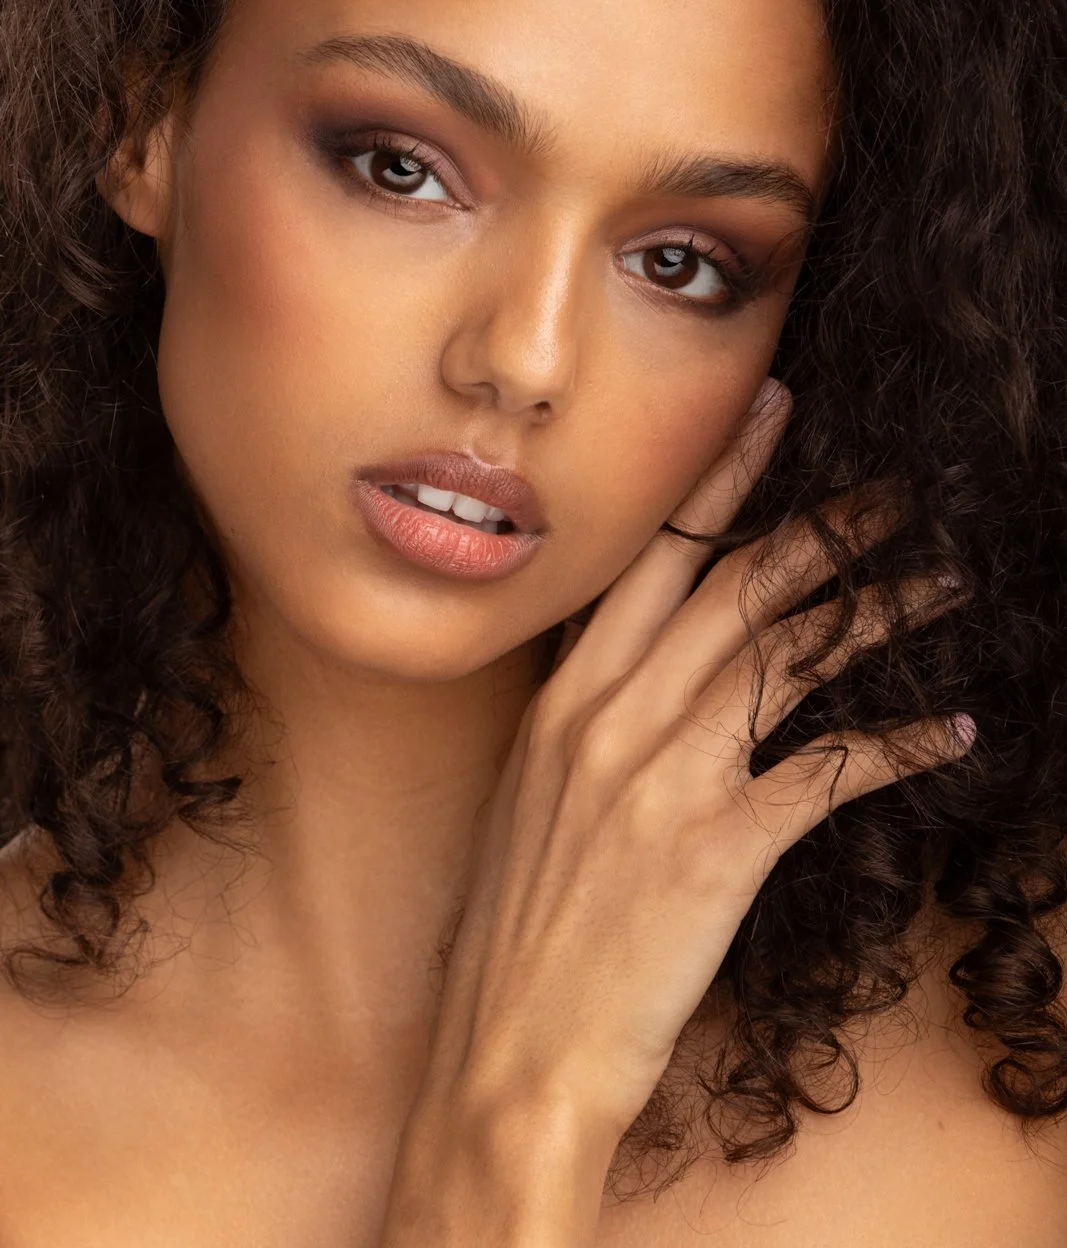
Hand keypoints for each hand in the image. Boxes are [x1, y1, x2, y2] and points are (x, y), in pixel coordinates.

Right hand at [400, 379, 972, 1149]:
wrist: (508, 1059)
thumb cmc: (521, 937)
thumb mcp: (537, 804)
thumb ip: (589, 725)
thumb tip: (648, 675)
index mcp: (565, 699)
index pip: (655, 557)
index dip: (722, 479)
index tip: (772, 414)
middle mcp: (613, 718)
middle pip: (737, 588)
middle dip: (826, 526)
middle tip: (897, 491)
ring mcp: (664, 778)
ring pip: (791, 658)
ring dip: (879, 612)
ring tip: (944, 580)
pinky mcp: (719, 849)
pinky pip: (828, 771)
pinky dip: (897, 744)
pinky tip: (948, 730)